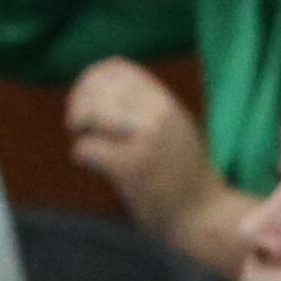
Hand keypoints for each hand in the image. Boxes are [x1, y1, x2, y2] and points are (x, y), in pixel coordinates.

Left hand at [65, 58, 218, 235]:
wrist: (202, 212)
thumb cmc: (181, 173)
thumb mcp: (172, 126)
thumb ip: (143, 107)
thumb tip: (96, 91)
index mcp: (165, 100)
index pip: (116, 68)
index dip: (90, 79)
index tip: (85, 100)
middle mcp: (157, 114)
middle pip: (98, 87)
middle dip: (78, 104)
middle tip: (78, 126)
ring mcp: (145, 140)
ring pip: (91, 112)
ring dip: (80, 128)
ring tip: (87, 142)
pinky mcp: (131, 167)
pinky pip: (88, 147)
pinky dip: (82, 155)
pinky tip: (94, 166)